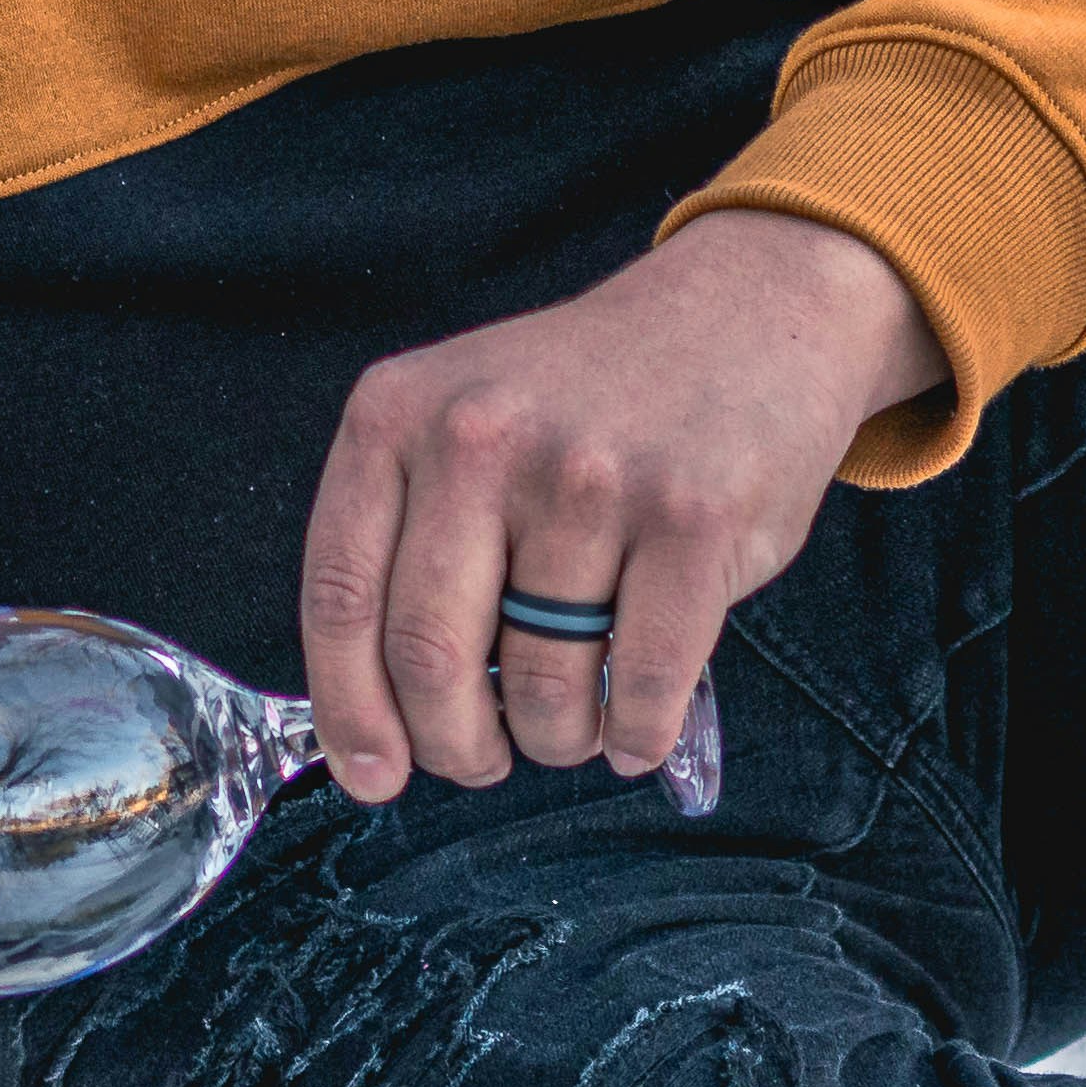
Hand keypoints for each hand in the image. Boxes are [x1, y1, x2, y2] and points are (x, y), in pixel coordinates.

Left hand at [294, 208, 944, 805]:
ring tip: (570, 723)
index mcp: (398, 415)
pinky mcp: (694, 519)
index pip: (340, 596)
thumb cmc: (588, 397)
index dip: (351, 711)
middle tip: (480, 759)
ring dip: (554, 738)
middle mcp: (484, 437)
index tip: (371, 775)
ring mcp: (591, 477)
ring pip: (540, 682)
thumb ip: (406, 536)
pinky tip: (635, 728)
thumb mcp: (460, 418)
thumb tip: (373, 717)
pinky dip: (636, 735)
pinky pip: (646, 684)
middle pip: (429, 656)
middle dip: (453, 745)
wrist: (745, 311)